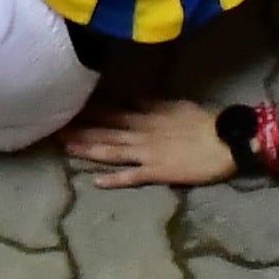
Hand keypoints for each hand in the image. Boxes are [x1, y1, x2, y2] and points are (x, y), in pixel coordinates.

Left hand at [61, 99, 235, 187]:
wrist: (225, 139)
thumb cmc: (202, 121)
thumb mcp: (172, 104)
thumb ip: (149, 103)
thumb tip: (131, 97)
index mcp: (145, 115)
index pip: (110, 112)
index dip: (87, 112)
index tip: (66, 109)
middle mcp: (141, 132)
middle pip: (104, 131)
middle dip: (79, 130)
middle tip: (53, 129)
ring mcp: (147, 153)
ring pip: (112, 150)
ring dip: (88, 150)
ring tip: (65, 149)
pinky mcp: (158, 171)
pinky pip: (133, 176)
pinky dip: (115, 179)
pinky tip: (96, 181)